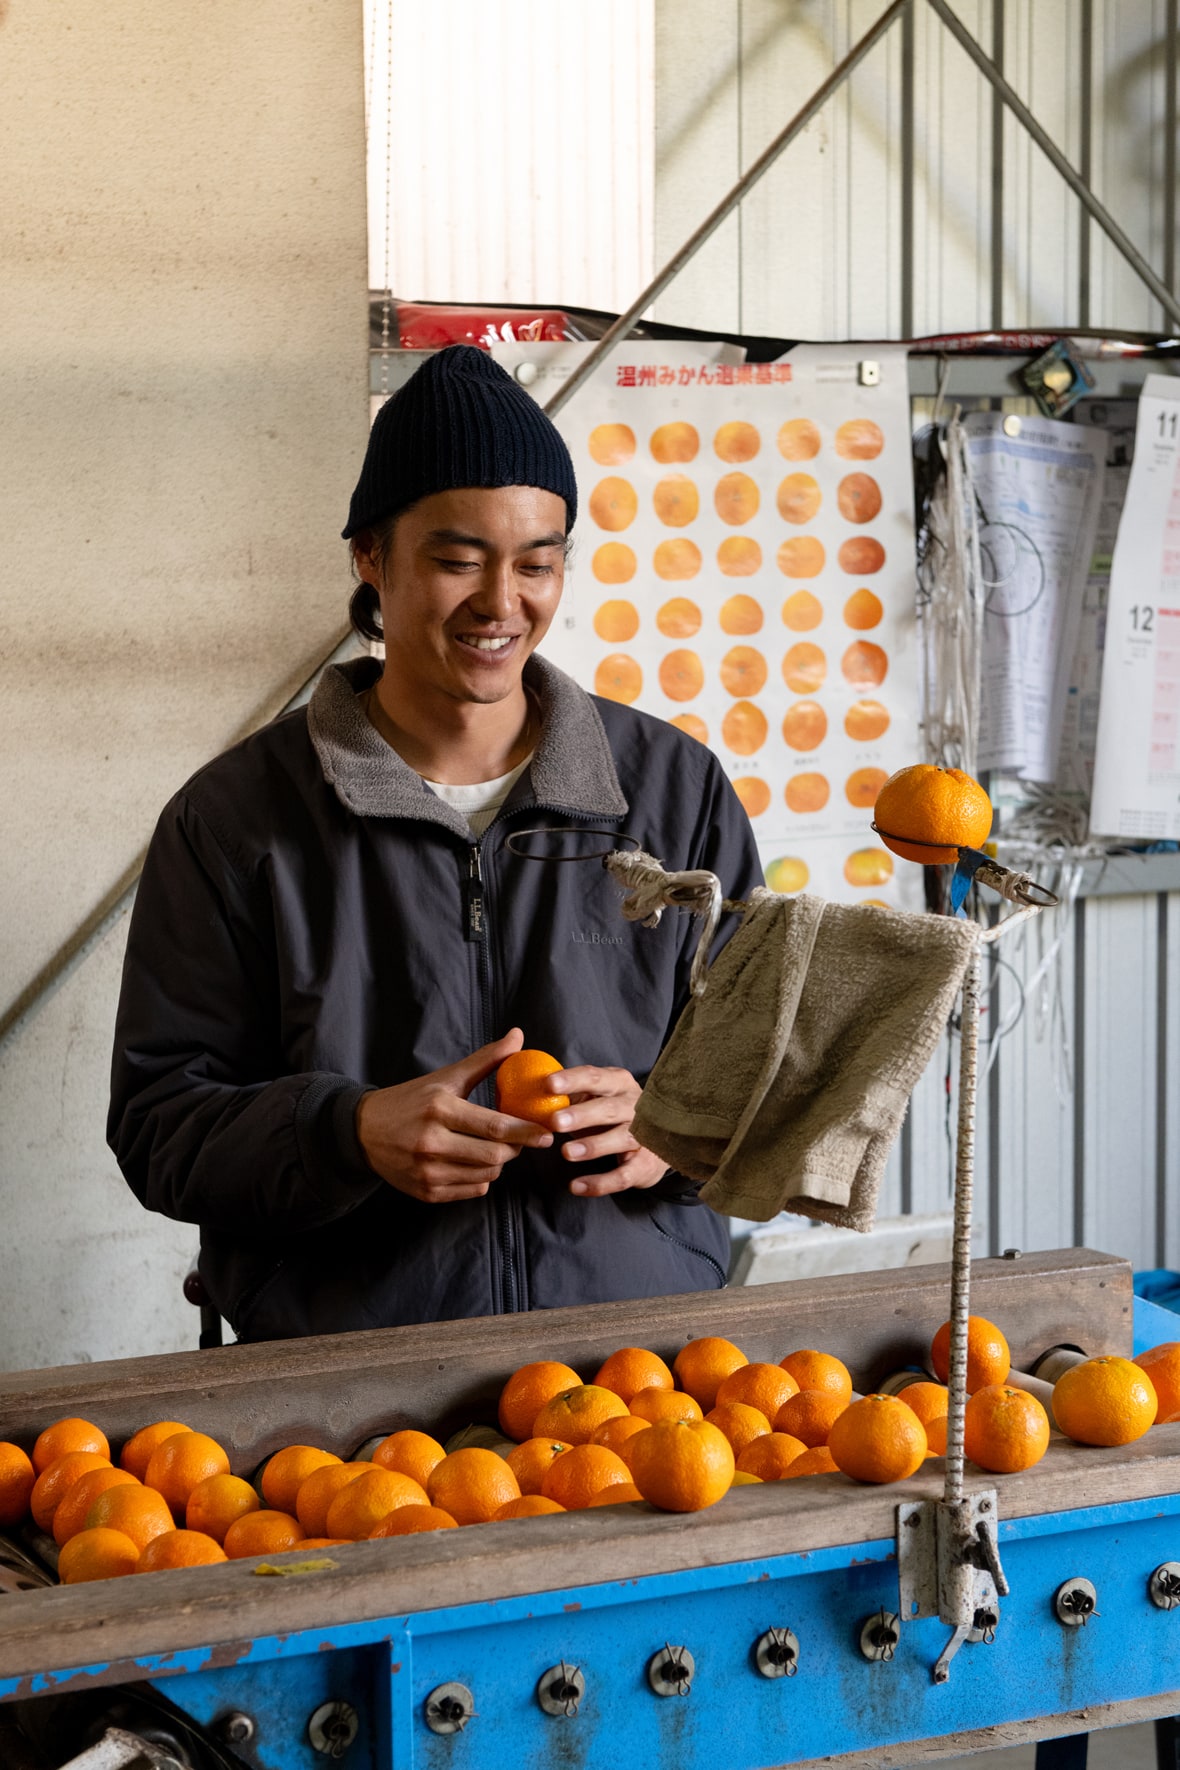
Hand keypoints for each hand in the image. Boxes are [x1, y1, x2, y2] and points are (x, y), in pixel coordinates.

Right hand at [355, 1029, 552, 1203]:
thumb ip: (486, 1060)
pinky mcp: (425, 1192)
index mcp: (439, 1109)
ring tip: (494, 1147)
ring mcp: (427, 1171)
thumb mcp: (446, 1077)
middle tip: (522, 1138)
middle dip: (516, 1149)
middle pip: (494, 1157)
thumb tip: (518, 1036)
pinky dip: (482, 1178)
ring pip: (486, 1176)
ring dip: (499, 1163)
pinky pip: (472, 1190)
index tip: (547, 1132)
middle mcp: (431, 1143)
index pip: (495, 1127)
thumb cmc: (412, 1100)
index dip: (526, 1132)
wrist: (363, 1131)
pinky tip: (474, 1161)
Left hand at [549, 1064, 668, 1197]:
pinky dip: (600, 1183)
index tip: (549, 1084)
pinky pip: (622, 1176)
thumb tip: (530, 1090)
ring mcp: (643, 1136)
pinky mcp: (644, 1165)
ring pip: (620, 1139)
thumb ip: (569, 1093)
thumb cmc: (612, 1113)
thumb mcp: (595, 1096)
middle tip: (555, 1121)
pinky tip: (576, 1186)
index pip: (595, 1077)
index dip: (572, 1080)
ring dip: (593, 1146)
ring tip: (566, 1152)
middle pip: (609, 1108)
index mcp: (619, 1083)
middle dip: (582, 1115)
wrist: (655, 1141)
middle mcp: (635, 1106)